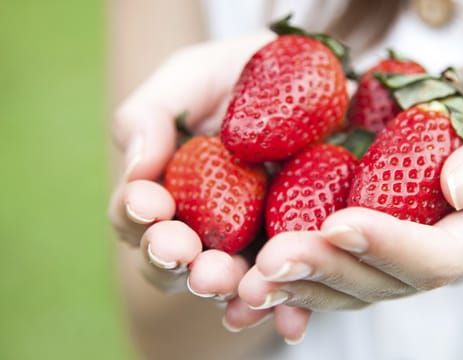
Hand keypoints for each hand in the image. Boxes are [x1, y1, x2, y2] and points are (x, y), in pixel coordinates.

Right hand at [107, 32, 284, 333]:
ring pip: (229, 282)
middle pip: (175, 263)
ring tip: (233, 283)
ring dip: (227, 290)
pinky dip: (286, 309)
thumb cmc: (244, 73)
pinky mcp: (300, 250)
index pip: (136, 215)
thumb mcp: (191, 77)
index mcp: (169, 189)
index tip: (149, 202)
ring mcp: (253, 242)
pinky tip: (289, 320)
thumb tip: (136, 169)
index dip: (136, 213)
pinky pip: (290, 288)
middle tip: (186, 254)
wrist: (321, 75)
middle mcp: (205, 225)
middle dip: (174, 262)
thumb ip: (149, 115)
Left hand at [236, 43, 462, 340]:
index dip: (389, 246)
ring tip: (251, 278)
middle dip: (327, 271)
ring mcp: (406, 250)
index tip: (338, 223)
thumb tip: (460, 188)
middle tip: (272, 261)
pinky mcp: (375, 237)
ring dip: (301, 282)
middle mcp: (443, 255)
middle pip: (384, 281)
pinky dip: (297, 268)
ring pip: (353, 285)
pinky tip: (254, 266)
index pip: (439, 257)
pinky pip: (336, 262)